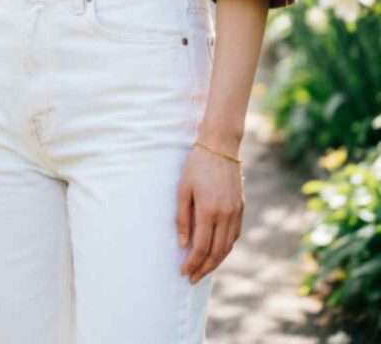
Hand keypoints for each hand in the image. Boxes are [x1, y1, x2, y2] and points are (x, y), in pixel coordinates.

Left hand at [176, 143, 244, 281]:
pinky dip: (226, 247)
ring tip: (204, 269)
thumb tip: (183, 243)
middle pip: (217, 252)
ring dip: (216, 261)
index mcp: (209, 210)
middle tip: (193, 278)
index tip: (184, 272)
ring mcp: (236, 211)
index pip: (201, 247)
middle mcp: (226, 214)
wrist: (220, 145)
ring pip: (228, 246)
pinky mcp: (241, 206)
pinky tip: (218, 251)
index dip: (192, 263)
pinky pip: (235, 234)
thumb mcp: (183, 189)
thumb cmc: (197, 165)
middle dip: (204, 268)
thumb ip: (182, 217)